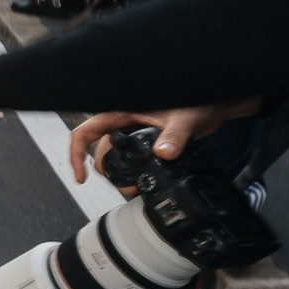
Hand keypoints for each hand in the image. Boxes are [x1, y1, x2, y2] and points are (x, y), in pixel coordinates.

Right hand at [65, 106, 234, 186]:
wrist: (212, 106)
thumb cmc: (197, 101)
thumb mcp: (184, 118)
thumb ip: (174, 135)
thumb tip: (164, 153)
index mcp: (121, 111)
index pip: (85, 131)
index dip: (76, 154)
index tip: (82, 177)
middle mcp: (123, 122)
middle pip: (97, 148)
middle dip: (104, 170)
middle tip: (123, 186)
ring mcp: (132, 131)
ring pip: (113, 155)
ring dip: (119, 172)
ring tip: (134, 187)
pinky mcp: (145, 140)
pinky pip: (129, 157)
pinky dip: (132, 171)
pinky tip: (143, 180)